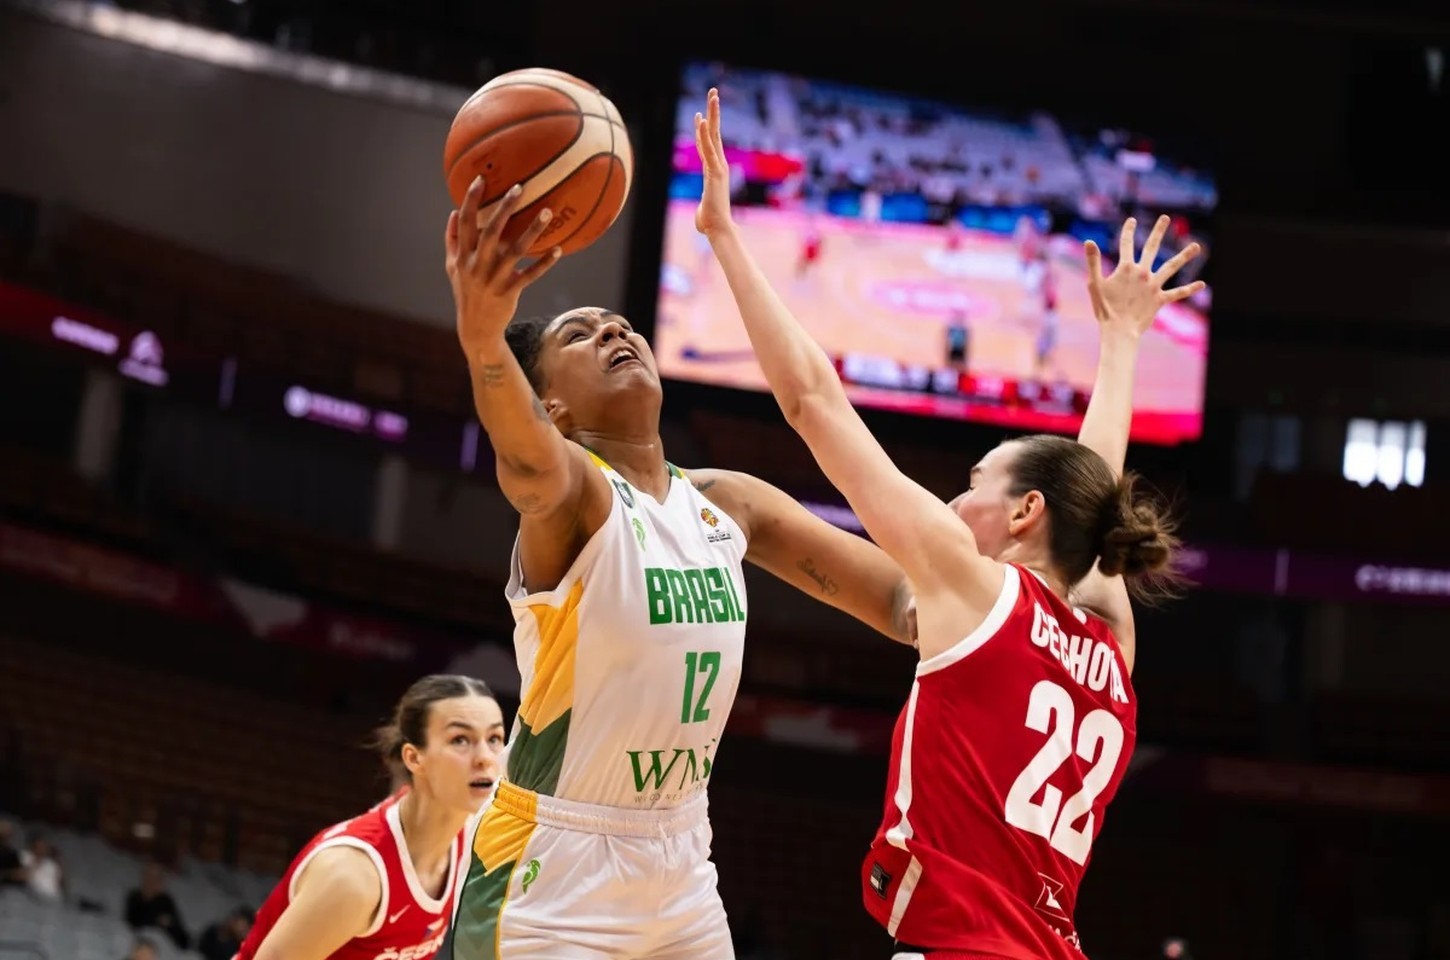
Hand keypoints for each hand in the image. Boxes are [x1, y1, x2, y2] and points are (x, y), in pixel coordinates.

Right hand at [446, 177, 561, 360]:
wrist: (476, 328)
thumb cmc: (466, 292)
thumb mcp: (452, 268)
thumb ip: (452, 240)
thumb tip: (454, 212)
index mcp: (462, 256)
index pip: (465, 223)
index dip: (471, 200)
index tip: (480, 179)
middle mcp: (477, 265)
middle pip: (491, 231)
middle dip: (504, 208)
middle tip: (519, 188)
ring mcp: (494, 279)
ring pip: (515, 251)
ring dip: (532, 231)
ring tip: (547, 212)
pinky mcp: (510, 291)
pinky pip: (530, 275)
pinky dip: (544, 263)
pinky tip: (557, 250)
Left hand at [693, 88, 733, 236]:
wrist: (719, 229)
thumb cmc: (710, 223)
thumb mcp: (704, 211)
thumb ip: (702, 209)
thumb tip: (701, 219)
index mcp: (714, 170)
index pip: (708, 145)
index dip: (704, 129)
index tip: (700, 115)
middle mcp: (718, 164)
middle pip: (714, 133)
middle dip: (713, 112)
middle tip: (713, 92)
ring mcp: (718, 166)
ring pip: (714, 135)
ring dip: (713, 114)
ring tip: (713, 95)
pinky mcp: (716, 172)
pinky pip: (709, 149)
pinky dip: (705, 134)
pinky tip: (702, 119)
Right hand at [1083, 215, 1204, 339]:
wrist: (1119, 330)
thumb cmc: (1104, 308)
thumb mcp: (1094, 284)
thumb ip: (1093, 261)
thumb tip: (1088, 241)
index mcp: (1126, 268)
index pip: (1126, 244)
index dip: (1128, 230)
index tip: (1132, 220)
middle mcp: (1142, 273)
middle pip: (1152, 247)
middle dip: (1158, 231)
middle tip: (1165, 218)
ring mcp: (1153, 286)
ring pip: (1171, 267)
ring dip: (1184, 256)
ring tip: (1196, 247)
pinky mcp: (1160, 300)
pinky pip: (1177, 293)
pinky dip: (1189, 289)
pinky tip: (1202, 284)